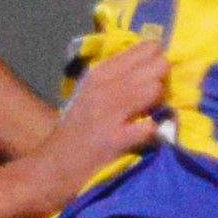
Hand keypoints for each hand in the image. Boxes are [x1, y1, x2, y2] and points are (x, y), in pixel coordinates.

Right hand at [25, 39, 173, 201]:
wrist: (52, 167)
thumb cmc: (77, 131)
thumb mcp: (91, 94)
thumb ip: (120, 78)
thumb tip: (158, 64)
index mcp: (100, 73)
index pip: (145, 49)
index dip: (160, 60)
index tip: (159, 73)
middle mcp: (104, 87)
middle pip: (155, 66)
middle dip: (164, 81)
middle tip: (158, 98)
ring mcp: (109, 112)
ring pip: (153, 90)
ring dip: (161, 102)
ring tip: (153, 114)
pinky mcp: (115, 139)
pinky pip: (149, 127)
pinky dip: (154, 131)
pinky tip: (149, 136)